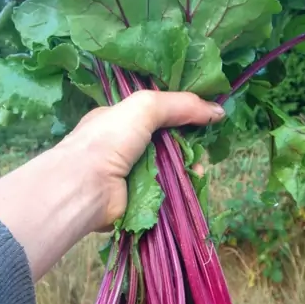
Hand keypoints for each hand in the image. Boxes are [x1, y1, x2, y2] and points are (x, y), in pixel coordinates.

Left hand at [53, 90, 225, 230]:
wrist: (85, 187)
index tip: (205, 117)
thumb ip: (181, 104)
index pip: (156, 113)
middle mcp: (125, 146)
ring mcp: (131, 174)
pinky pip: (166, 190)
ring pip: (169, 168)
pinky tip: (192, 183)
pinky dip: (180, 187)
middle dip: (188, 144)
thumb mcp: (145, 107)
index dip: (181, 114)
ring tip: (199, 168)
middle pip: (166, 142)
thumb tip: (219, 111)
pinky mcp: (138, 198)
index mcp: (120, 120)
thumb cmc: (109, 140)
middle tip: (204, 147)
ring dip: (188, 166)